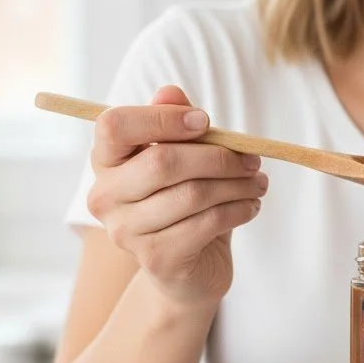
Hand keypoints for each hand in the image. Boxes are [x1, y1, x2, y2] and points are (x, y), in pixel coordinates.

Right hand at [86, 85, 268, 307]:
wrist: (187, 271)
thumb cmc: (185, 204)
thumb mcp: (184, 160)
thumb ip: (175, 124)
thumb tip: (171, 91)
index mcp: (106, 162)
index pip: (115, 125)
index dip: (162, 118)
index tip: (206, 121)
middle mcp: (105, 197)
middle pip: (163, 161)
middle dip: (218, 156)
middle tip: (252, 159)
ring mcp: (126, 232)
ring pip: (192, 194)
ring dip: (237, 184)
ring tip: (258, 182)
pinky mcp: (155, 259)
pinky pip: (206, 223)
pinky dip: (238, 210)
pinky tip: (251, 206)